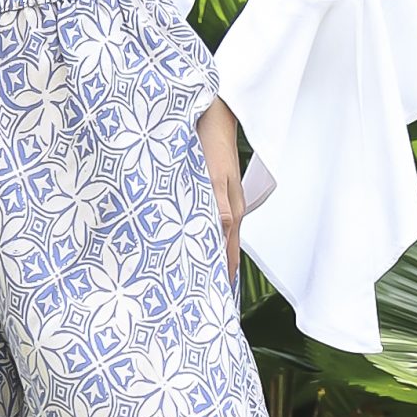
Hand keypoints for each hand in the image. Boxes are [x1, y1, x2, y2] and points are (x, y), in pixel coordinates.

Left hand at [196, 97, 244, 290]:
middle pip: (222, 251)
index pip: (229, 257)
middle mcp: (228, 212)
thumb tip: (221, 233)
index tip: (213, 304)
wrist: (211, 113)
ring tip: (190, 278)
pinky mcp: (210, 191)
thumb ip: (215, 205)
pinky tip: (185, 240)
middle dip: (213, 274)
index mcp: (231, 213)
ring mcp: (220, 201)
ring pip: (214, 237)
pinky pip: (206, 221)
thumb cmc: (209, 143)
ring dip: (204, 255)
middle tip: (197, 299)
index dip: (222, 280)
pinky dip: (198, 236)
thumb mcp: (211, 175)